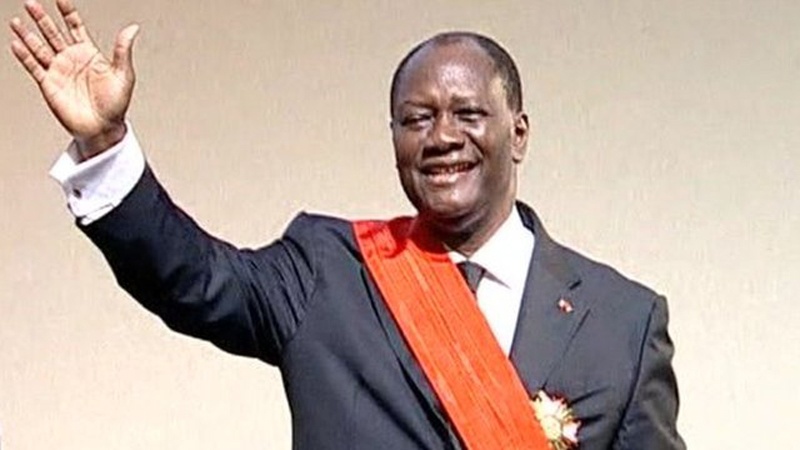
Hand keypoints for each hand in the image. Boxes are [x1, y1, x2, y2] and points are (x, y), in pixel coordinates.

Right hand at [9, 0, 139, 158]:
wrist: (103, 128)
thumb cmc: (116, 105)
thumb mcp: (124, 75)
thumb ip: (123, 50)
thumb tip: (132, 28)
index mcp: (89, 54)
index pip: (75, 27)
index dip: (68, 12)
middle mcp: (71, 60)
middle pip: (53, 33)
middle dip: (42, 18)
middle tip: (31, 3)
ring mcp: (58, 71)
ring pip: (39, 47)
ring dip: (28, 34)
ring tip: (17, 21)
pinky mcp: (49, 84)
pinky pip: (34, 67)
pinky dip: (24, 56)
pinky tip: (17, 44)